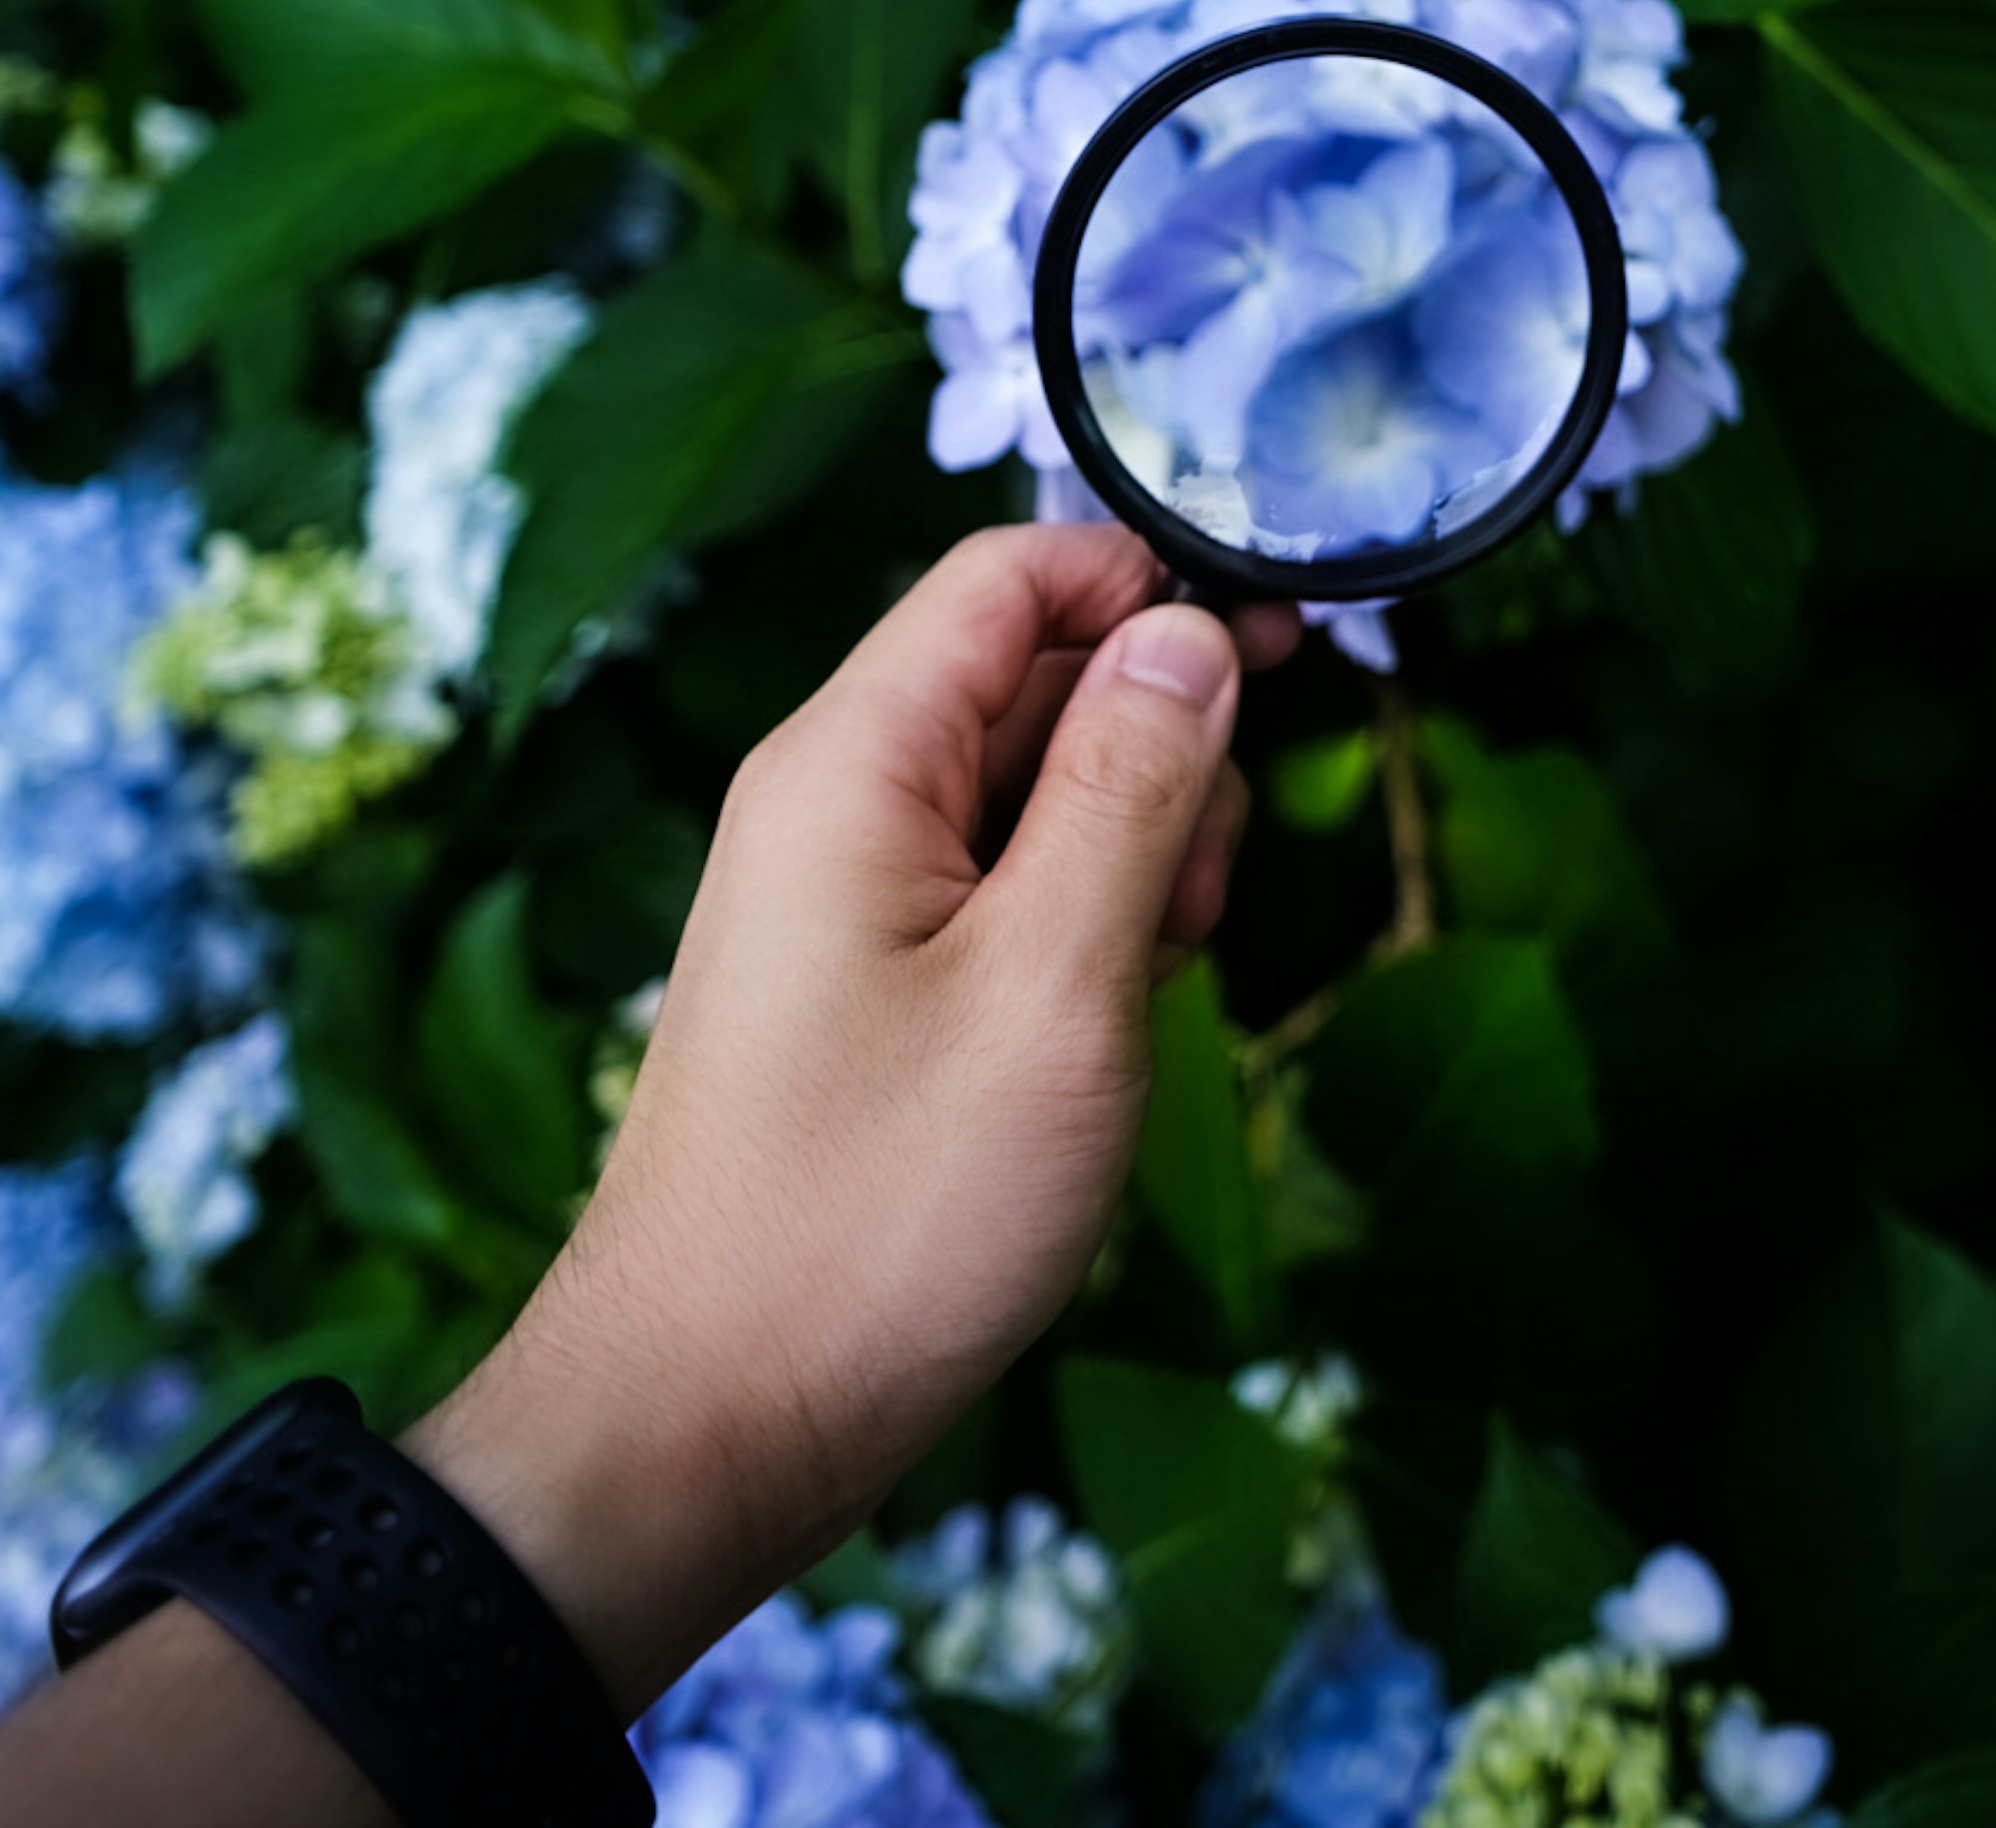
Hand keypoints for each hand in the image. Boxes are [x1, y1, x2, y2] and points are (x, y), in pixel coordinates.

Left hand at [409, 524, 1297, 1706]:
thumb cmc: (879, 1215)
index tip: (1288, 650)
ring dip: (1132, 850)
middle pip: (1034, 677)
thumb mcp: (1054, 986)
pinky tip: (1110, 1024)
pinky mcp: (866, 987)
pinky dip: (1081, 929)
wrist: (707, 1421)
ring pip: (1033, 792)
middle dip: (1159, 745)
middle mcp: (833, 802)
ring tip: (1149, 981)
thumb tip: (1190, 632)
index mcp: (854, 761)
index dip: (1154, 585)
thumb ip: (1131, 788)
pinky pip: (1000, 892)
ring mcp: (844, 898)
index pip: (1012, 573)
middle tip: (1198, 895)